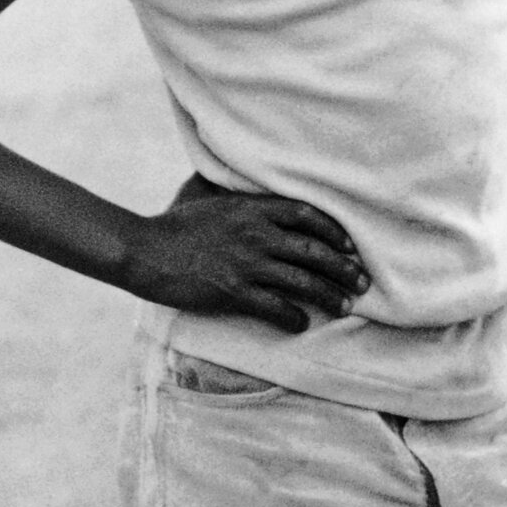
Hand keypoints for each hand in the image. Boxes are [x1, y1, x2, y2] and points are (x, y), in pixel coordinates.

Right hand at [117, 174, 372, 330]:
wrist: (143, 251)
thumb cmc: (175, 225)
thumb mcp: (209, 198)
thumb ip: (235, 193)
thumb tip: (246, 183)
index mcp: (251, 208)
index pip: (307, 215)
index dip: (335, 232)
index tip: (351, 246)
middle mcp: (254, 233)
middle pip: (313, 250)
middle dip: (344, 268)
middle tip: (362, 283)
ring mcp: (244, 263)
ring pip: (302, 280)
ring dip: (330, 295)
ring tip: (345, 306)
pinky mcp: (231, 290)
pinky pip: (275, 306)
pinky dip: (294, 317)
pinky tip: (302, 323)